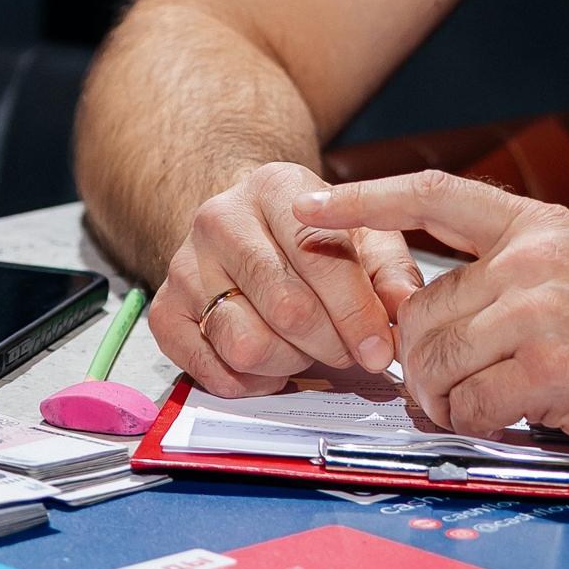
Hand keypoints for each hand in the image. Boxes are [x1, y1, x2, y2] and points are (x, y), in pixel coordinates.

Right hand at [150, 160, 424, 397]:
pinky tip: (273, 362)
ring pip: (246, 344)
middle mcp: (220, 219)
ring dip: (290, 362)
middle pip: (286, 307)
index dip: (355, 312)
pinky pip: (211, 371)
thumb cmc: (313, 235)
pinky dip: (251, 381)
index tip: (380, 350)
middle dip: (331, 344)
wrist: (245, 225)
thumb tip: (404, 311)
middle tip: (351, 354)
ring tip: (307, 348)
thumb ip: (390, 270)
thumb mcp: (363, 235)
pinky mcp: (164, 310)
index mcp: (276, 187)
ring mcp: (185, 265)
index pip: (317, 254)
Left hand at [296, 171, 568, 462]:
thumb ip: (507, 283)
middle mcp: (534, 258)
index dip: (361, 202)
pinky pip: (468, 410)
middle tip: (456, 393)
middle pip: (418, 313)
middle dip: (421, 365)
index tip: (305, 210)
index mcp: (538, 226)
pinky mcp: (554, 368)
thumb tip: (430, 322)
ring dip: (448, 403)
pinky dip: (480, 428)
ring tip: (495, 407)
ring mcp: (543, 310)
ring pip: (434, 365)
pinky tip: (525, 420)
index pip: (431, 196)